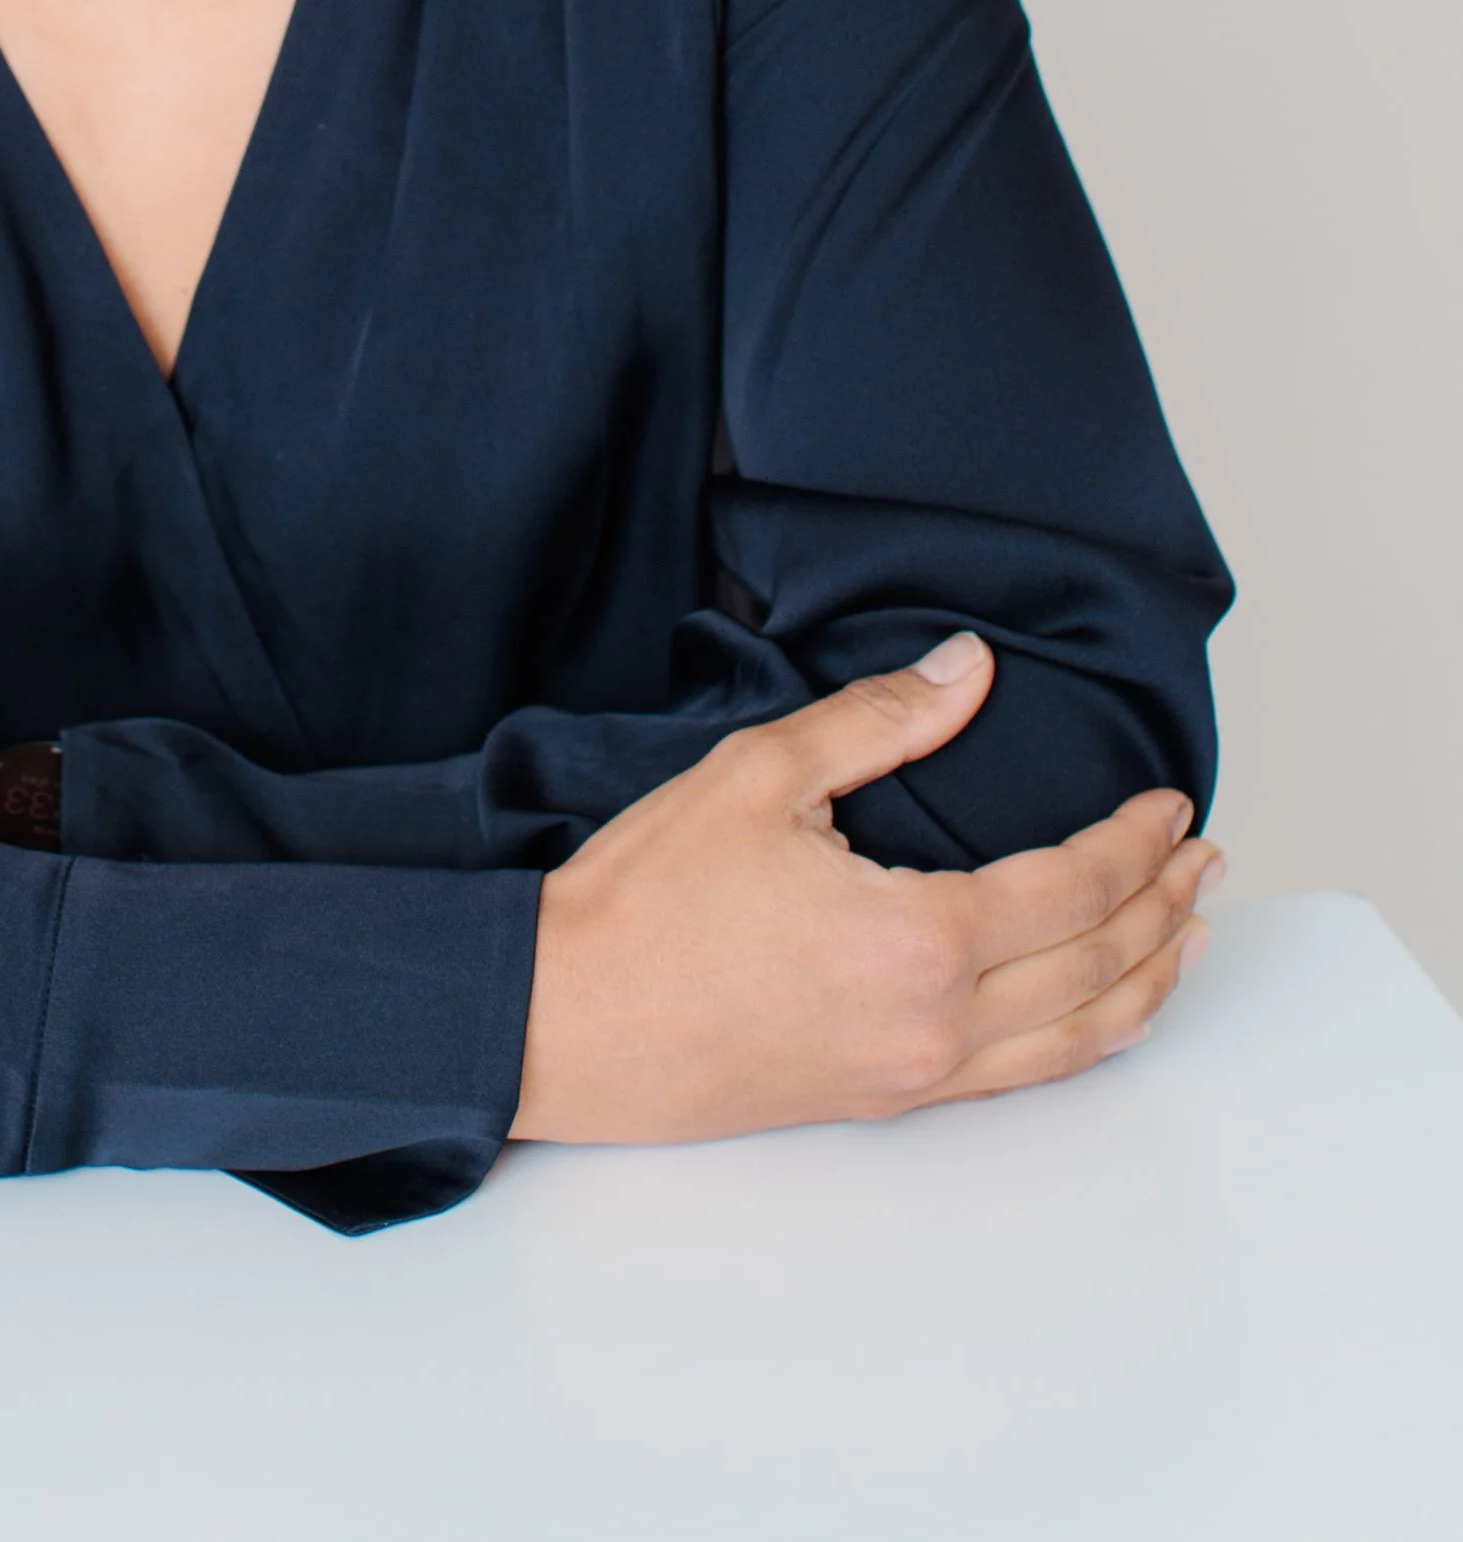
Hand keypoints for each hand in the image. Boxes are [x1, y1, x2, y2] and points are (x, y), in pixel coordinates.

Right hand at [512, 634, 1221, 1143]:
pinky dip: (1090, 1038)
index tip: (1169, 804)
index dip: (1133, 843)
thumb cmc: (648, 901)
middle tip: (1203, 855)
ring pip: (1077, 1039)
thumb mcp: (760, 775)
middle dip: (1165, 906)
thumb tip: (967, 669)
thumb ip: (880, 719)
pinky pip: (1024, 1076)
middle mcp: (938, 1025)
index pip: (1072, 890)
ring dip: (1148, 982)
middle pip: (1098, 969)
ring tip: (1189, 934)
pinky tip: (1101, 1010)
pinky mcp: (884, 1099)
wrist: (566, 1020)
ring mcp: (915, 1075)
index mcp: (920, 941)